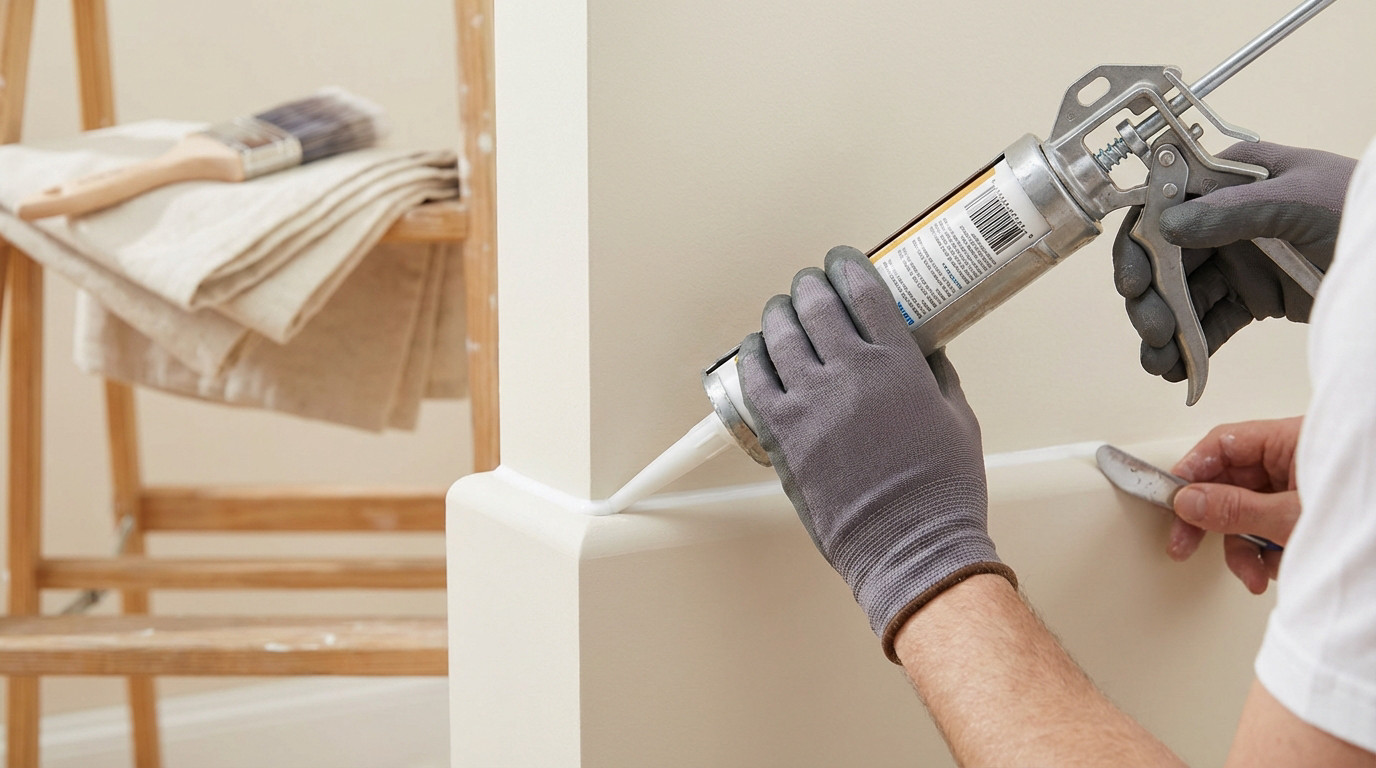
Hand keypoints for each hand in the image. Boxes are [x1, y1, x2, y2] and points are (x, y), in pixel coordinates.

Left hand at [737, 245, 1014, 661]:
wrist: (908, 547)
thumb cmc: (941, 490)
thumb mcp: (960, 420)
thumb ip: (937, 376)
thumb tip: (924, 347)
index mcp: (898, 366)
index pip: (865, 293)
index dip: (849, 268)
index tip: (843, 262)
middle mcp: (850, 375)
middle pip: (817, 306)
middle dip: (811, 285)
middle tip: (810, 283)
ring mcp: (811, 404)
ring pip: (780, 336)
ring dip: (779, 314)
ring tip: (782, 310)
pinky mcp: (783, 434)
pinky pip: (755, 380)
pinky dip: (754, 356)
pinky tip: (758, 348)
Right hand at [1112, 142, 1355, 381]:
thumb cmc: (1364, 208)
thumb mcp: (1300, 198)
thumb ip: (1234, 209)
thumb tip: (1169, 224)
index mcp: (1231, 181)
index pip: (1163, 206)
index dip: (1139, 244)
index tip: (1133, 281)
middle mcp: (1226, 219)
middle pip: (1163, 258)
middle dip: (1149, 297)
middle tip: (1154, 331)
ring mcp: (1238, 260)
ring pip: (1180, 296)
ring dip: (1163, 329)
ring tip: (1159, 362)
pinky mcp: (1254, 297)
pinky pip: (1211, 323)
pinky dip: (1192, 347)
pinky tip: (1180, 368)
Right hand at [1168, 417, 1303, 593]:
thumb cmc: (1368, 519)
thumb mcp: (1292, 518)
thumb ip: (1235, 509)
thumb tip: (1189, 501)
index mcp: (1291, 441)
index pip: (1222, 446)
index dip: (1190, 472)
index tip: (1169, 500)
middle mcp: (1294, 461)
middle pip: (1230, 483)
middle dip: (1214, 523)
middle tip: (1185, 545)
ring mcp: (1301, 489)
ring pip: (1248, 512)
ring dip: (1244, 549)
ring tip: (1256, 573)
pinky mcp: (1308, 515)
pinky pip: (1269, 529)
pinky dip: (1268, 553)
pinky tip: (1279, 567)